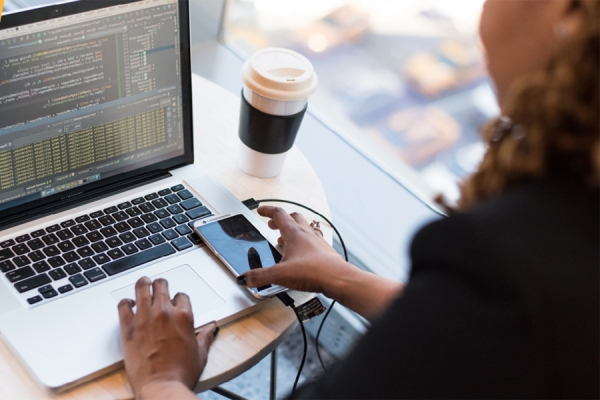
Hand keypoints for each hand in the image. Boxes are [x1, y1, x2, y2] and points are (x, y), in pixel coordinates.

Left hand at [118, 277, 216, 398]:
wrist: (161, 387)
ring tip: (143, 283)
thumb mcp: (200, 353)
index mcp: (184, 316)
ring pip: (142, 287)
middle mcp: (164, 312)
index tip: (175, 304)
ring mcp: (145, 317)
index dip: (178, 300)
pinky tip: (128, 304)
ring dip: (143, 284)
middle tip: (158, 287)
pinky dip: (125, 302)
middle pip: (161, 285)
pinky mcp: (128, 327)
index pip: (181, 296)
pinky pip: (123, 305)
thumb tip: (211, 328)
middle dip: (161, 285)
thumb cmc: (180, 373)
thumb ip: (205, 337)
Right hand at [240, 206, 352, 296]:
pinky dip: (305, 242)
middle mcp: (307, 234)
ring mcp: (317, 242)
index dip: (268, 211)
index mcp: (294, 233)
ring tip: (285, 239)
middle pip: (293, 218)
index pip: (279, 214)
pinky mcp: (325, 252)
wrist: (338, 279)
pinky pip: (313, 241)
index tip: (261, 210)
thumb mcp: (280, 275)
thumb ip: (260, 276)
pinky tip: (302, 253)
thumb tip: (245, 278)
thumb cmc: (313, 271)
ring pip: (305, 228)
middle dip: (281, 220)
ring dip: (293, 230)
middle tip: (272, 224)